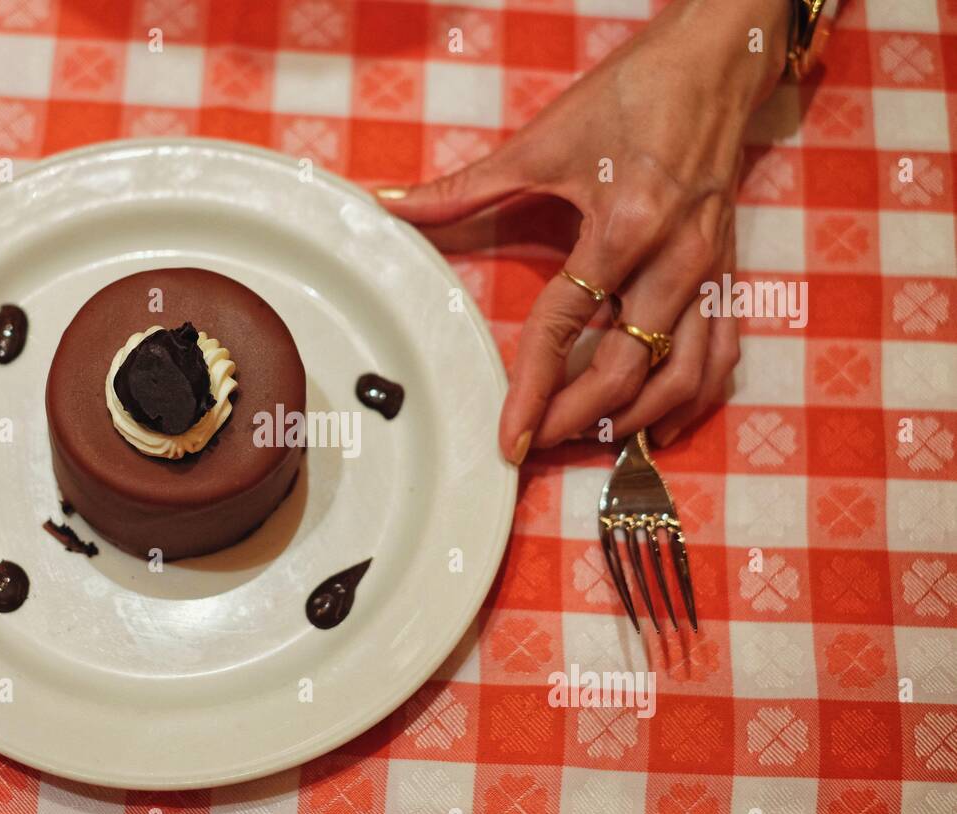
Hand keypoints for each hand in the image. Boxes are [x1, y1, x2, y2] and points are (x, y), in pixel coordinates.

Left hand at [378, 0, 790, 462]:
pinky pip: (722, 355)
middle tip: (540, 445)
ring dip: (637, 421)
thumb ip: (464, 188)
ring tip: (591, 442)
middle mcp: (675, 257)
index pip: (566, 325)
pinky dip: (692, 399)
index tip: (512, 437)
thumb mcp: (542, 140)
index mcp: (623, 223)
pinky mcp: (730, 273)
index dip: (534, 388)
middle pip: (627, 368)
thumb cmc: (630, 94)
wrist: (715, 61)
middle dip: (579, 418)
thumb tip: (391, 206)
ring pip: (684, 376)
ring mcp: (710, 270)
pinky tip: (658, 424)